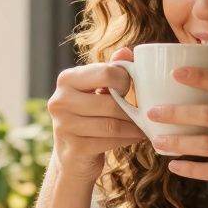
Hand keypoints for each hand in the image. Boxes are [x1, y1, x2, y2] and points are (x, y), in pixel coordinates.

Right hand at [47, 47, 147, 183]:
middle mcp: (59, 101)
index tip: (130, 89)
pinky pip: (109, 142)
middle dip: (132, 109)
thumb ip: (111, 70)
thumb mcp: (96, 90)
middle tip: (147, 112)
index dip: (125, 81)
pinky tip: (137, 137)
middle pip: (110, 103)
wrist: (72, 156)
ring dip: (133, 126)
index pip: (106, 73)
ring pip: (111, 124)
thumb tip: (127, 51)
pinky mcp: (73, 149)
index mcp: (66, 79)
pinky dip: (128, 139)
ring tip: (144, 125)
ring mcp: (63, 126)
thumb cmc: (88, 116)